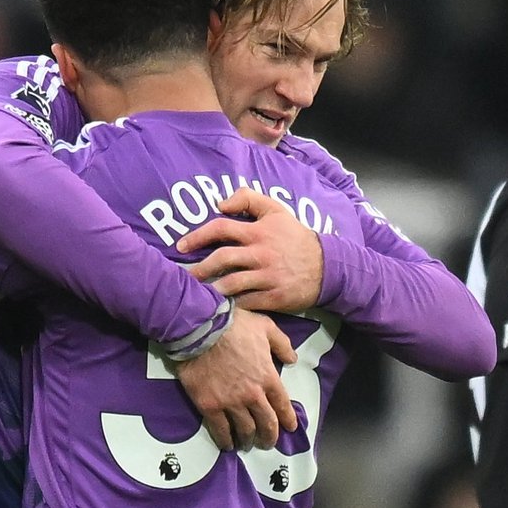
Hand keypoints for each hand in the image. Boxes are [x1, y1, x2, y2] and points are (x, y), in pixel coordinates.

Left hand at [176, 188, 323, 311]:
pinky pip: (246, 303)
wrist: (326, 267)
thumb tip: (220, 203)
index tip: (181, 246)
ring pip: (231, 284)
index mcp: (258, 232)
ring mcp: (267, 277)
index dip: (197, 236)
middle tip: (184, 276)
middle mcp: (261, 253)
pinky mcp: (273, 297)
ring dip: (211, 290)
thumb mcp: (276, 210)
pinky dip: (231, 306)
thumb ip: (248, 199)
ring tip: (198, 294)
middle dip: (199, 268)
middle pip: (221, 259)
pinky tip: (220, 307)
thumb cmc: (295, 238)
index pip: (221, 228)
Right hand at [176, 307, 298, 450]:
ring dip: (248, 440)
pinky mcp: (210, 407)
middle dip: (269, 436)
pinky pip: (220, 430)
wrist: (200, 330)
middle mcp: (253, 395)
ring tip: (247, 444)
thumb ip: (282, 344)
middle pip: (266, 423)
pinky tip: (228, 445)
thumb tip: (292, 359)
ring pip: (244, 430)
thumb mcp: (266, 327)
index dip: (287, 419)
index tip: (289, 428)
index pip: (282, 405)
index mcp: (268, 378)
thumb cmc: (234, 325)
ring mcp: (231, 403)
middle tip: (268, 443)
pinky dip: (225, 440)